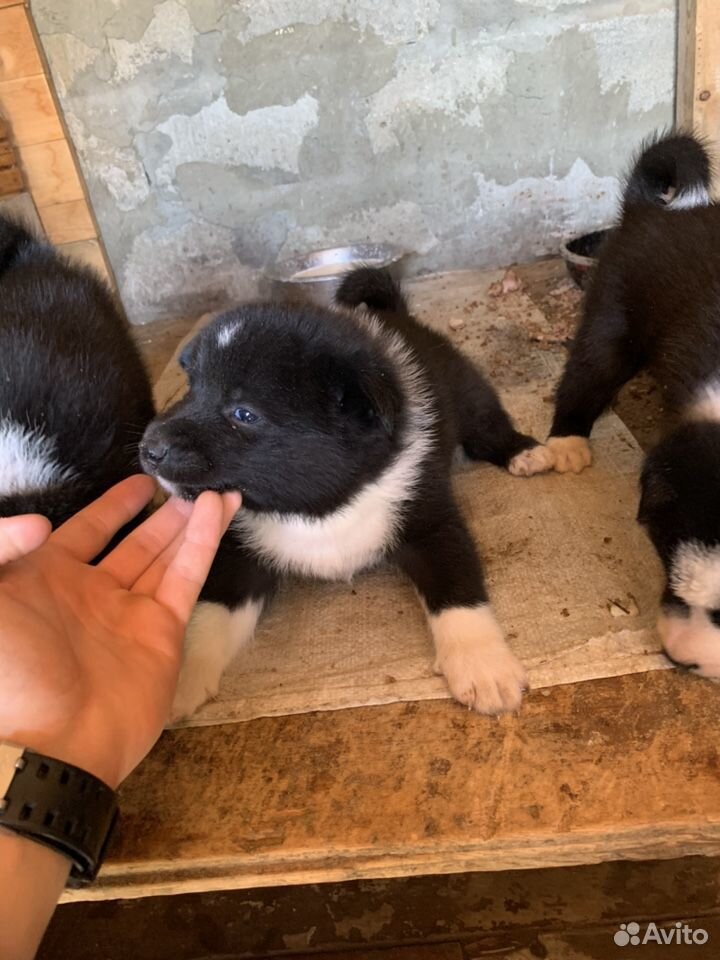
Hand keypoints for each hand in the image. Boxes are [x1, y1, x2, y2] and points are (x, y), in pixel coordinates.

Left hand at [0, 476, 239, 787]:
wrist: (48, 742)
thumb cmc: (8, 670)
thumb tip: (42, 524)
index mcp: (44, 582)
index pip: (84, 531)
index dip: (112, 506)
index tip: (141, 482)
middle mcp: (90, 595)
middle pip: (133, 543)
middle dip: (159, 514)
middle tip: (186, 485)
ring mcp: (129, 614)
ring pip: (164, 556)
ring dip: (188, 522)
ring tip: (214, 490)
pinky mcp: (162, 631)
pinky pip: (186, 576)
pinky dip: (203, 542)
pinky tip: (218, 510)